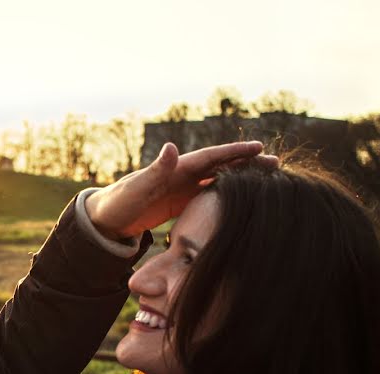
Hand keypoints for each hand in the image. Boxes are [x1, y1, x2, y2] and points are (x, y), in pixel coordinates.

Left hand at [85, 142, 277, 238]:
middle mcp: (181, 174)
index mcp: (175, 168)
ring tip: (267, 180)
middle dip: (247, 163)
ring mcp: (181, 188)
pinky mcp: (179, 203)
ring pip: (218, 179)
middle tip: (276, 163)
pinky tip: (242, 199)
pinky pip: (208, 196)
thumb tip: (172, 147)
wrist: (104, 219)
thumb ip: (155, 170)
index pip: (212, 157)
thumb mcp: (137, 188)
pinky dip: (226, 194)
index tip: (260, 148)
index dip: (235, 152)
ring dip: (241, 178)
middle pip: (221, 165)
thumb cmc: (118, 203)